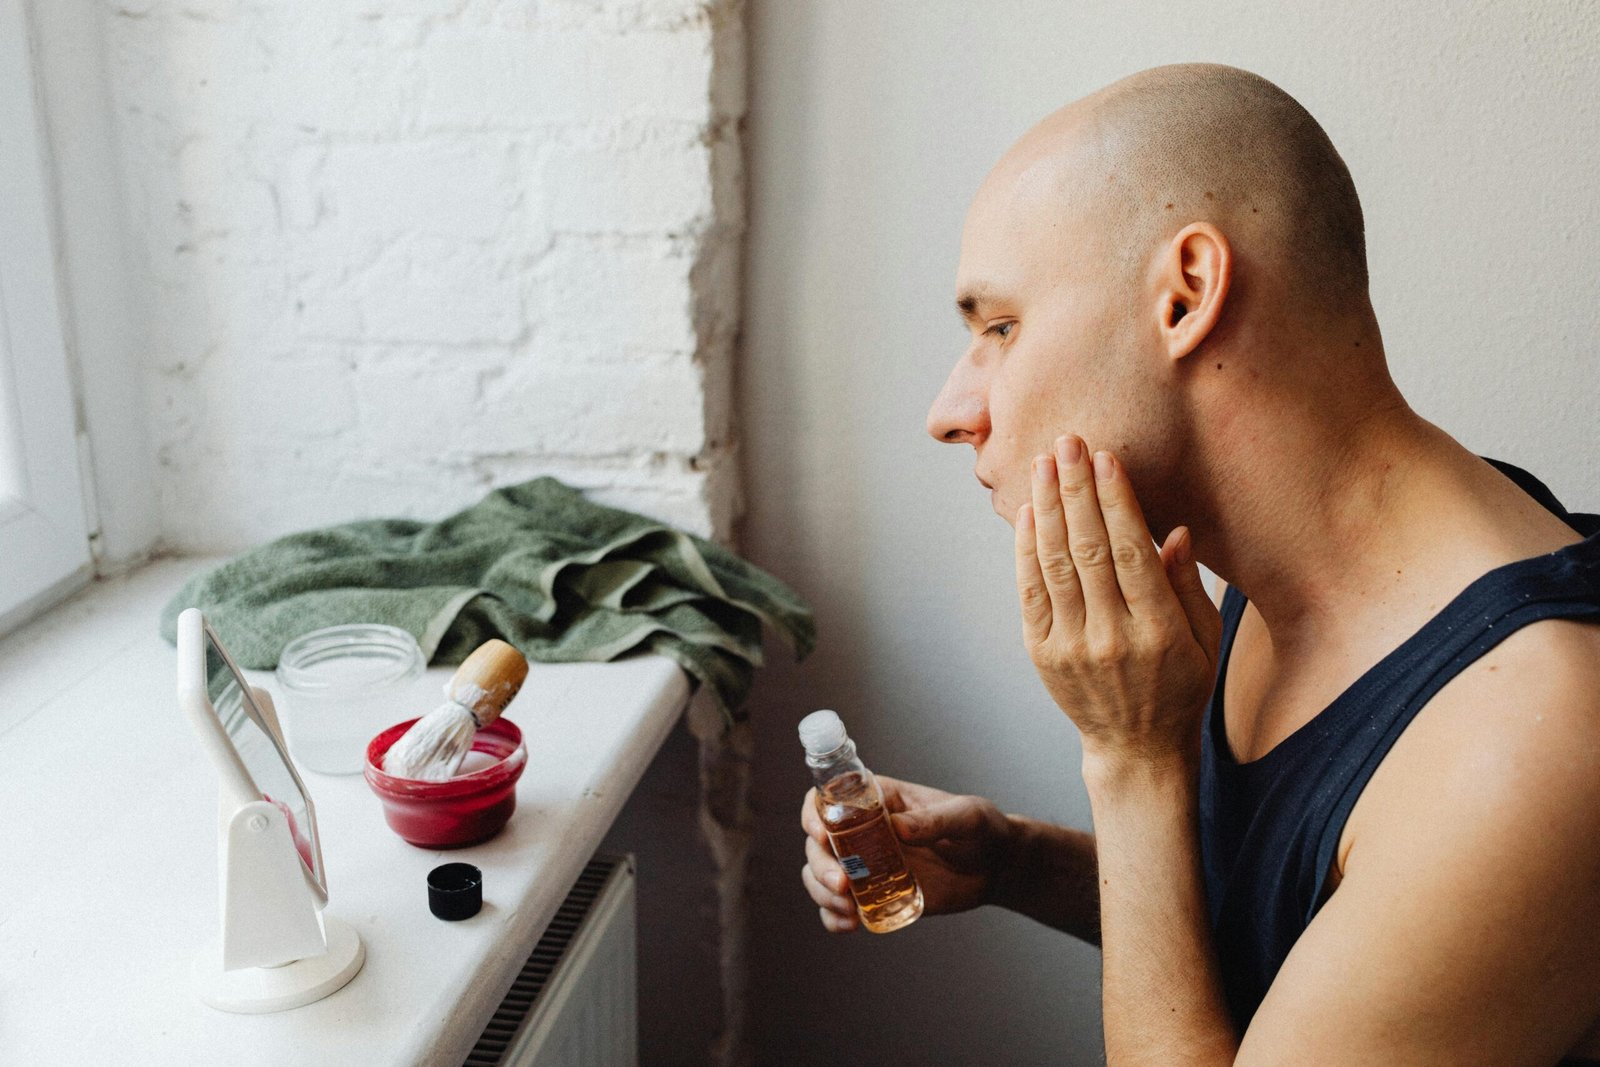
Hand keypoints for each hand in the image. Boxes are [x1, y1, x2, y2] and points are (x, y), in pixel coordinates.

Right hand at [800, 776, 1012, 932]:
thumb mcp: (967, 817)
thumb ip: (936, 820)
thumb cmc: (983, 830)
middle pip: (818, 844)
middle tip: (843, 885)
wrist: (996, 867)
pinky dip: (833, 917)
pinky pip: (840, 907)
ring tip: (848, 908)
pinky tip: (850, 924)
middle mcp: (864, 831)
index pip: (829, 799)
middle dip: (821, 866)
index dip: (814, 814)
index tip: (821, 834)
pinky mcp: (875, 894)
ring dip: (821, 893)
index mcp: (879, 801)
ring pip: (820, 876)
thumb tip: (898, 827)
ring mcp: (866, 865)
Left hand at [1015, 436, 1221, 771]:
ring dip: (1047, 508)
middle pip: (1088, 550)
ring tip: (1043, 463)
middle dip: (1076, 490)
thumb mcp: (1205, 639)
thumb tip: (1175, 530)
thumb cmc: (1181, 685)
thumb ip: (1188, 585)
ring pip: (1054, 564)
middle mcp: (1110, 637)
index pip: (1132, 554)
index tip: (1105, 458)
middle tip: (1067, 442)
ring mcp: (1070, 646)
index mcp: (1159, 631)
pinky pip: (1031, 589)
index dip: (1116, 502)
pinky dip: (1027, 547)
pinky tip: (1029, 512)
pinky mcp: (1041, 651)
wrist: (1135, 746)